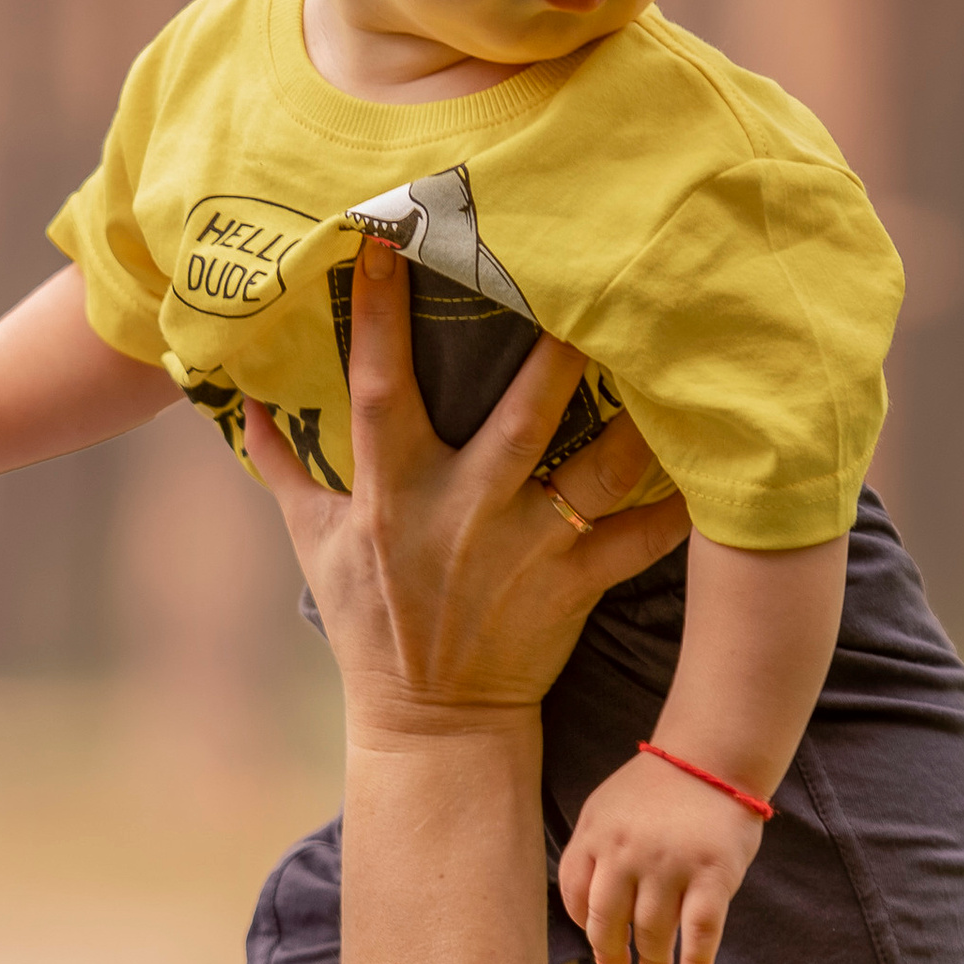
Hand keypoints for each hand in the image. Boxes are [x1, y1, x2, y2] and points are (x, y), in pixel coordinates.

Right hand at [243, 242, 687, 734]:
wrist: (432, 724)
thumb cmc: (373, 622)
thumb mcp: (311, 543)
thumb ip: (281, 466)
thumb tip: (241, 397)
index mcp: (390, 495)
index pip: (379, 389)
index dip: (378, 315)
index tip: (386, 239)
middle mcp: (460, 514)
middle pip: (516, 417)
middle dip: (554, 354)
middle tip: (589, 282)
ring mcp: (524, 550)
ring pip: (595, 470)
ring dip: (640, 418)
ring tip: (678, 354)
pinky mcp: (574, 587)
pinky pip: (641, 539)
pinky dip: (683, 505)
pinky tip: (723, 455)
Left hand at [558, 752, 763, 963]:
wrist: (712, 758)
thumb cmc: (657, 789)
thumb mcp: (605, 809)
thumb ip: (592, 851)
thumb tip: (586, 910)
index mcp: (596, 837)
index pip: (575, 896)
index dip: (585, 926)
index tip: (599, 938)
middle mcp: (627, 854)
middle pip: (607, 922)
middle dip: (611, 953)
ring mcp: (670, 865)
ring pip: (652, 933)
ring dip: (653, 959)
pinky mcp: (713, 875)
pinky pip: (700, 932)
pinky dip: (696, 963)